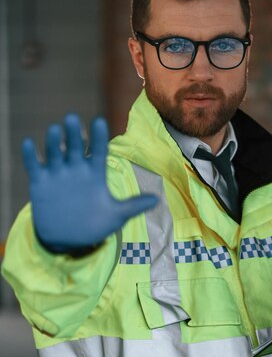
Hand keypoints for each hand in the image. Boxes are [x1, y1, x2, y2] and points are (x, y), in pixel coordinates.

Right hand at [22, 113, 157, 252]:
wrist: (69, 239)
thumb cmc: (95, 224)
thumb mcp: (116, 216)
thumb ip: (134, 206)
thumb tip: (157, 200)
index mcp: (95, 173)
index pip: (99, 151)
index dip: (99, 137)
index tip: (99, 121)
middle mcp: (76, 169)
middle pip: (76, 147)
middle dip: (74, 134)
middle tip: (73, 118)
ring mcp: (58, 174)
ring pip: (55, 153)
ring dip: (54, 142)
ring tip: (55, 128)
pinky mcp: (41, 183)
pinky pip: (35, 167)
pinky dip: (31, 156)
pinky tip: (29, 144)